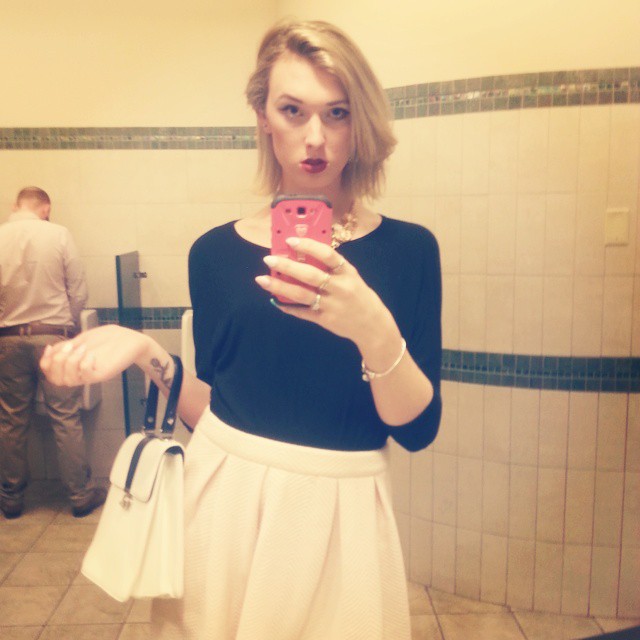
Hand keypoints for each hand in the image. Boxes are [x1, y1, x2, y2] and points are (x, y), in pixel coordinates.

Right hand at [40, 324, 152, 386]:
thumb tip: (51, 350)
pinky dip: (84, 364)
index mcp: (74, 366)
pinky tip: (91, 354)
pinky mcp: (102, 374)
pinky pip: (86, 375)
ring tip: (82, 348)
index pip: (50, 374)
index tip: (50, 348)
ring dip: (70, 362)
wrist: (132, 341)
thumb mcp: (83, 340)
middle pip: (55, 379)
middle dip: (56, 361)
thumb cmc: (108, 339)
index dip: (44, 363)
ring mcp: (91, 375)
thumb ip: (68, 346)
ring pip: (67, 380)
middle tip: (71, 346)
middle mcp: (80, 374)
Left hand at [255, 236, 394, 345]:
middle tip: (269, 259)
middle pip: (310, 275)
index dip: (308, 246)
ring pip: (302, 295)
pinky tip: (275, 300)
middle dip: (287, 266)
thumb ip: (331, 267)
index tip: (290, 240)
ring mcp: (331, 306)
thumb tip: (302, 254)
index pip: (327, 255)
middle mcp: (340, 288)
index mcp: (347, 273)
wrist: (373, 326)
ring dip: (280, 287)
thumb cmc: (359, 296)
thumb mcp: (351, 277)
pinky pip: (302, 312)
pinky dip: (288, 306)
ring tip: (262, 279)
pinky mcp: (325, 320)